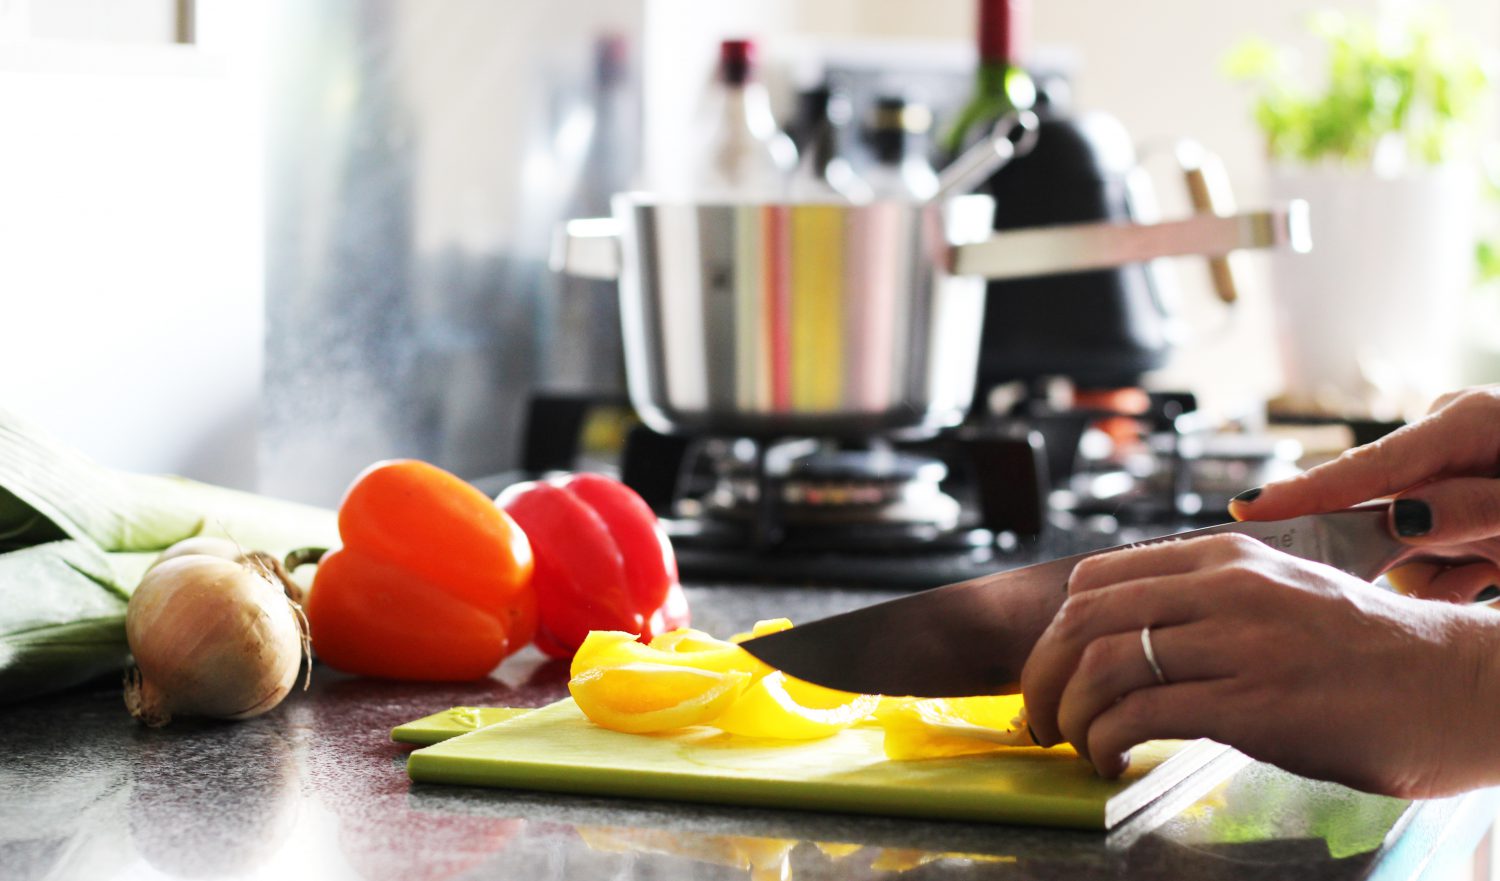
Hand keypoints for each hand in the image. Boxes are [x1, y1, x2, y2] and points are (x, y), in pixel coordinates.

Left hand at [1019, 532, 1499, 797]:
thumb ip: (1207, 603)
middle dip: (1041, 673)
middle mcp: (1225, 589)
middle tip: (1037, 716)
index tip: (1049, 669)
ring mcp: (1239, 644)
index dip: (1055, 630)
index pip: (1096, 578)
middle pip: (1084, 619)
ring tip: (1072, 743)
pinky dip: (1105, 740)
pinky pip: (1142, 715)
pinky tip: (1111, 759)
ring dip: (1067, 713)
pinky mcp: (1254, 704)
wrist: (1454, 686)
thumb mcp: (1279, 596)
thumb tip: (1130, 635)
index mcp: (1224, 559)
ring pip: (1103, 665)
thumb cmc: (1366, 652)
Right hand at [1230, 386, 1499, 603]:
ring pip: (1401, 543)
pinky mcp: (1452, 501)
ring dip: (1441, 573)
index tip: (1247, 507)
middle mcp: (1444, 443)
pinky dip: (1454, 575)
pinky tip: (1489, 573)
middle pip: (1378, 509)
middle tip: (1452, 575)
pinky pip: (1426, 554)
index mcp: (1467, 423)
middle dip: (1398, 555)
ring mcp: (1446, 473)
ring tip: (1492, 572)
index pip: (1372, 464)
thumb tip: (1404, 520)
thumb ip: (1477, 507)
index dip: (1307, 490)